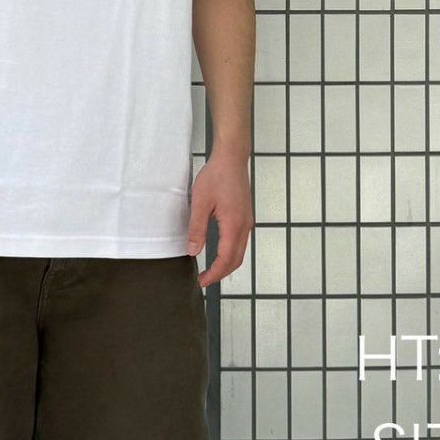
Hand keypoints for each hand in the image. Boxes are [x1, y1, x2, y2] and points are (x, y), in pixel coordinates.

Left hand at [186, 150, 253, 289]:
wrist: (231, 158)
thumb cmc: (215, 176)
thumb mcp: (200, 202)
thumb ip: (196, 228)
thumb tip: (192, 251)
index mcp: (234, 226)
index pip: (226, 260)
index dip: (214, 274)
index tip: (202, 281)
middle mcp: (245, 226)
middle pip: (236, 260)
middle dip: (221, 273)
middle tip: (205, 279)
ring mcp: (247, 221)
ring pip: (240, 252)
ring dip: (227, 264)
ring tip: (211, 269)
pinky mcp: (246, 215)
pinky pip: (241, 241)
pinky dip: (231, 252)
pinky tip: (220, 251)